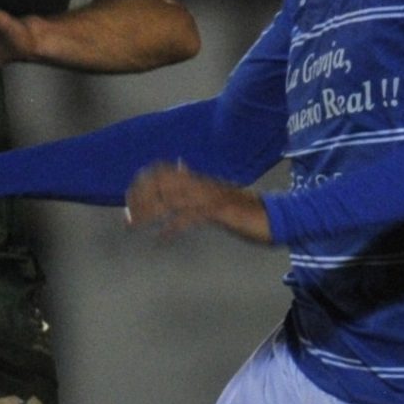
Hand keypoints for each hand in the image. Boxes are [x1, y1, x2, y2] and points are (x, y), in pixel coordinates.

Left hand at [124, 162, 271, 243]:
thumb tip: (179, 165)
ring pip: (173, 199)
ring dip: (149, 213)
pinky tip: (162, 238)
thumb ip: (197, 181)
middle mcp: (203, 184)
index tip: (130, 196)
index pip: (165, 170)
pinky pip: (192, 217)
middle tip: (128, 215)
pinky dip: (173, 227)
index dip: (144, 181)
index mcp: (201, 180)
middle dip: (141, 198)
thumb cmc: (246, 208)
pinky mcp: (221, 212)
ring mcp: (212, 197)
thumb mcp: (218, 191)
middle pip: (163, 183)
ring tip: (134, 225)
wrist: (275, 215)